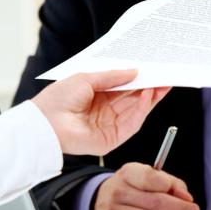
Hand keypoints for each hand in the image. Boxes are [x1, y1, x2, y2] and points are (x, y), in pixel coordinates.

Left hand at [31, 70, 169, 155]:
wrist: (44, 124)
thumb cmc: (58, 99)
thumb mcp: (86, 78)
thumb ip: (112, 76)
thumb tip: (134, 71)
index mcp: (98, 95)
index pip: (125, 87)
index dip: (140, 79)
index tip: (153, 71)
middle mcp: (105, 110)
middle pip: (134, 99)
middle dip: (150, 88)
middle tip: (165, 77)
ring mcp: (110, 125)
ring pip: (137, 110)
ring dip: (150, 98)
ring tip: (161, 84)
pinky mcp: (113, 138)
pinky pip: (133, 123)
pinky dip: (142, 110)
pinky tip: (148, 96)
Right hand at [94, 162, 199, 209]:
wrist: (103, 197)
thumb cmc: (131, 185)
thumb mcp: (147, 175)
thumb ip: (170, 182)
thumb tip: (185, 197)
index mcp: (128, 172)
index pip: (150, 178)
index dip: (172, 187)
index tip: (187, 197)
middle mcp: (118, 190)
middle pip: (154, 202)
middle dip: (178, 209)